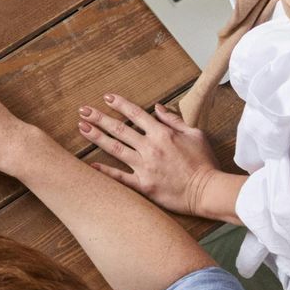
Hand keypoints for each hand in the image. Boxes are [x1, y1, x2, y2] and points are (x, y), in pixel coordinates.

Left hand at [76, 95, 218, 212]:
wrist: (208, 191)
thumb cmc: (204, 163)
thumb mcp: (195, 134)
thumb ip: (174, 120)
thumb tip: (158, 107)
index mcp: (162, 134)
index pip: (136, 114)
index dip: (120, 104)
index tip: (106, 98)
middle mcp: (150, 148)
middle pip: (120, 129)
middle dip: (100, 118)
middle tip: (83, 111)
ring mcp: (145, 167)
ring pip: (116, 149)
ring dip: (97, 137)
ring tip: (82, 128)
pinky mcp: (144, 185)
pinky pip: (120, 177)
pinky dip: (105, 171)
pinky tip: (91, 165)